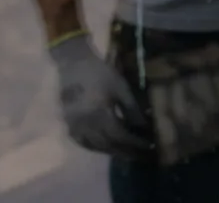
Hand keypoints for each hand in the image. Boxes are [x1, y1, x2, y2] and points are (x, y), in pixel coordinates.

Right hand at [50, 33, 153, 157]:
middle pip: (108, 145)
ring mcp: (74, 128)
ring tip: (127, 153)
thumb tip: (144, 126)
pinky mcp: (68, 126)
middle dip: (126, 151)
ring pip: (95, 147)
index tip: (149, 145)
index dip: (135, 142)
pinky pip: (83, 143)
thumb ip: (132, 109)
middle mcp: (85, 126)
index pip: (120, 136)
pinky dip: (97, 147)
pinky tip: (106, 147)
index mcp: (98, 115)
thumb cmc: (100, 73)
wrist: (73, 64)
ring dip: (112, 152)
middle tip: (140, 155)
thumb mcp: (120, 88)